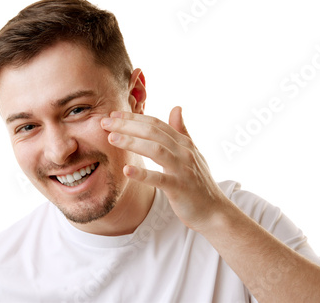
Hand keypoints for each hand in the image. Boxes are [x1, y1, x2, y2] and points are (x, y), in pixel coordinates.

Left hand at [100, 106, 230, 231]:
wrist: (214, 211)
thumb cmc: (199, 183)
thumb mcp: (192, 153)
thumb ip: (182, 130)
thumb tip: (176, 107)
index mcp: (183, 143)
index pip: (155, 124)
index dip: (134, 118)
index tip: (113, 115)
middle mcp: (184, 152)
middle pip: (153, 132)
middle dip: (127, 125)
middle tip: (105, 122)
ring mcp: (182, 169)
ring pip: (156, 150)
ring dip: (132, 142)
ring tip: (112, 139)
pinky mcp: (180, 188)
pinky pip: (160, 179)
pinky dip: (143, 174)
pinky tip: (126, 170)